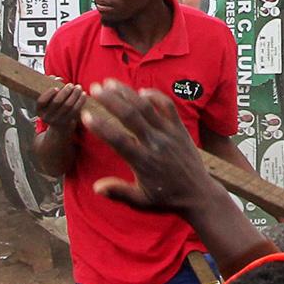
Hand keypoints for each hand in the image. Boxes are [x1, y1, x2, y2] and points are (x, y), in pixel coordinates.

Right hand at [35, 80, 85, 131]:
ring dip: (75, 94)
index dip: (48, 94)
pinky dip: (80, 101)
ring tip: (78, 87)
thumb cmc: (54, 107)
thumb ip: (50, 86)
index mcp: (39, 109)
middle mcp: (47, 116)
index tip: (56, 88)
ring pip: (68, 105)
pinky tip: (83, 94)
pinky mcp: (68, 122)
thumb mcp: (49, 99)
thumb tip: (57, 78)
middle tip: (71, 85)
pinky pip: (76, 110)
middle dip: (65, 91)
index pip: (41, 101)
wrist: (59, 126)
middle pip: (57, 102)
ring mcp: (57, 120)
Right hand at [81, 81, 207, 213]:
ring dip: (127, 93)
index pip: (118, 140)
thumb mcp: (140, 201)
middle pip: (131, 117)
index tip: (86, 115)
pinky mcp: (180, 129)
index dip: (101, 127)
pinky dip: (155, 96)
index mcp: (143, 162)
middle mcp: (156, 144)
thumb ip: (118, 192)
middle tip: (94, 88)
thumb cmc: (166, 197)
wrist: (198, 194)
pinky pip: (168, 107)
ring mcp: (169, 134)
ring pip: (146, 107)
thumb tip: (96, 187)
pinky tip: (141, 91)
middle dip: (111, 101)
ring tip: (109, 82)